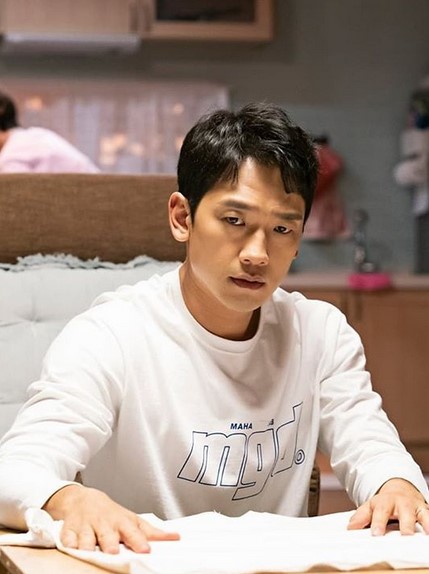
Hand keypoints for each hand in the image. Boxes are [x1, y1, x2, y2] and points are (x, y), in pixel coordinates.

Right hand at [43, 484, 179, 553]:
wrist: (83, 499)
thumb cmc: (111, 514)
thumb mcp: (132, 519)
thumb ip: (152, 532)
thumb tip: (176, 538)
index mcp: (121, 522)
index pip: (132, 532)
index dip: (138, 541)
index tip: (145, 549)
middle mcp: (104, 524)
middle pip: (107, 536)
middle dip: (109, 543)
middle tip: (112, 551)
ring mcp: (86, 526)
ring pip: (85, 537)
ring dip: (87, 544)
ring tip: (88, 549)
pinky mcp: (69, 530)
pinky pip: (66, 537)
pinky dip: (68, 542)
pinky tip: (70, 545)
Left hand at [347, 478, 428, 534]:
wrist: (400, 488)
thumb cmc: (384, 503)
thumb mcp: (371, 506)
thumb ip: (361, 516)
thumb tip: (350, 528)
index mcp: (385, 501)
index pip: (381, 512)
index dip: (379, 523)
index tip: (376, 534)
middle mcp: (402, 503)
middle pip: (405, 513)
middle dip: (405, 525)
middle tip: (406, 536)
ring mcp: (416, 508)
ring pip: (423, 515)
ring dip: (425, 524)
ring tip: (426, 535)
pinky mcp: (426, 511)